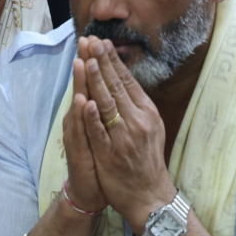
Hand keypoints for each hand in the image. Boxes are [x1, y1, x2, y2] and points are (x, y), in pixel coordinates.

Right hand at [62, 45, 106, 213]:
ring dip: (81, 85)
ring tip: (82, 61)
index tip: (93, 39)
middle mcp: (78, 123)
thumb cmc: (95, 161)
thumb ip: (98, 108)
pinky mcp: (79, 154)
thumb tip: (103, 84)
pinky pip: (82, 133)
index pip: (88, 84)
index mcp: (84, 115)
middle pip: (83, 89)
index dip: (91, 62)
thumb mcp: (96, 131)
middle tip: (86, 40)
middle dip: (86, 65)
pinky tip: (83, 102)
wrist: (89, 193)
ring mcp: (77, 138)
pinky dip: (83, 117)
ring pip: (80, 107)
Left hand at [78, 37, 174, 233]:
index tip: (100, 41)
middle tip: (90, 40)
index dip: (112, 60)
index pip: (126, 81)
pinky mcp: (111, 154)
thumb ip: (137, 105)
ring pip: (108, 104)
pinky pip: (99, 132)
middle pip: (116, 87)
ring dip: (96, 81)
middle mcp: (137, 121)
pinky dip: (92, 117)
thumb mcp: (150, 128)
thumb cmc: (147, 161)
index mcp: (146, 112)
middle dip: (101, 62)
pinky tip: (84, 100)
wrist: (150, 195)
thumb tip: (124, 80)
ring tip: (87, 60)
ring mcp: (124, 138)